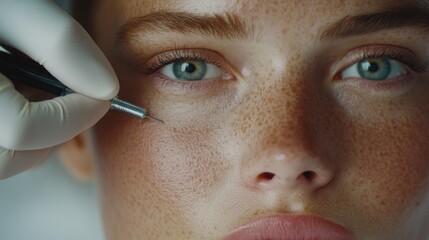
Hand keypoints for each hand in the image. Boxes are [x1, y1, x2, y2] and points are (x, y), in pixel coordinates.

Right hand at [0, 0, 118, 178]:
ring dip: (38, 138)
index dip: (72, 116)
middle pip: (10, 158)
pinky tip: (20, 100)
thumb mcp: (16, 10)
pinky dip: (20, 136)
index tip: (101, 97)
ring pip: (4, 163)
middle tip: (70, 98)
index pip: (21, 129)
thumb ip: (60, 42)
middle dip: (55, 132)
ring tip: (39, 94)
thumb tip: (106, 89)